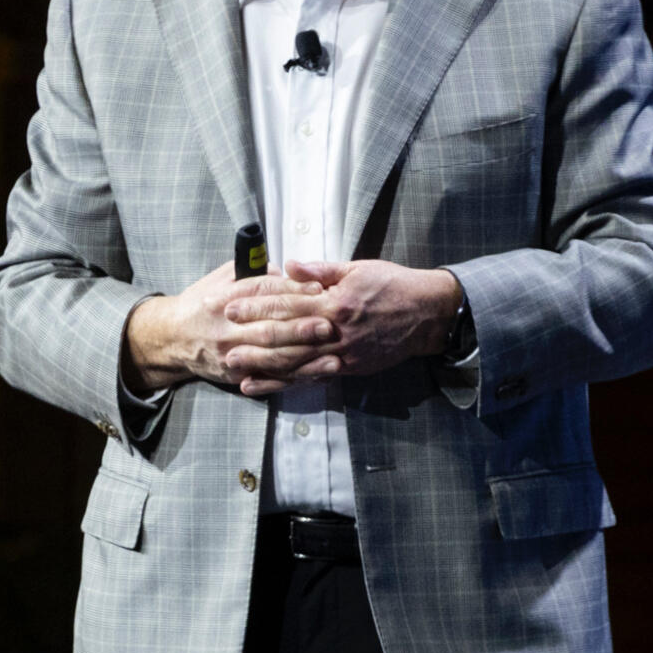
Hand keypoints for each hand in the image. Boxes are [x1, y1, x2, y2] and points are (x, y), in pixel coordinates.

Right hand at [123, 263, 339, 398]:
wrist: (173, 338)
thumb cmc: (203, 304)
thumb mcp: (220, 279)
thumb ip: (251, 274)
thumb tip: (285, 273)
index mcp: (222, 300)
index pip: (260, 293)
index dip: (291, 290)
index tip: (318, 289)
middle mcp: (226, 329)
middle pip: (268, 329)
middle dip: (301, 329)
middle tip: (329, 326)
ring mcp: (231, 356)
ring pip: (272, 358)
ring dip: (305, 359)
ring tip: (333, 356)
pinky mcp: (236, 376)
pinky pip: (270, 379)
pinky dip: (296, 378)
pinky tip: (318, 375)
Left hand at [225, 260, 459, 381]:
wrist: (428, 314)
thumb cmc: (393, 285)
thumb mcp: (358, 268)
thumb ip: (321, 270)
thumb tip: (289, 266)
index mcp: (335, 301)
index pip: (288, 303)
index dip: (258, 306)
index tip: (233, 306)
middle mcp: (336, 330)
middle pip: (287, 337)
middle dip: (253, 340)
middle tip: (225, 341)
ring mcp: (343, 353)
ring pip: (297, 363)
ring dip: (265, 367)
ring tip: (237, 369)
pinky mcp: (350, 368)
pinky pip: (313, 378)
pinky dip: (288, 384)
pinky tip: (267, 386)